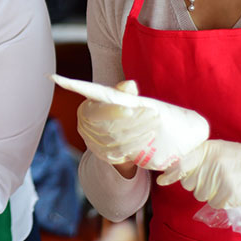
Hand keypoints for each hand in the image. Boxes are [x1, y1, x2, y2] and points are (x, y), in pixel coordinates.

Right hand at [76, 80, 208, 169]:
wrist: (107, 132)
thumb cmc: (110, 109)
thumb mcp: (112, 98)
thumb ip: (121, 91)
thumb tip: (130, 85)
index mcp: (86, 111)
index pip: (97, 112)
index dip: (113, 112)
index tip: (130, 111)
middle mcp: (86, 130)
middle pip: (111, 127)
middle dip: (134, 120)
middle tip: (153, 113)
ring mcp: (95, 145)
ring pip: (119, 140)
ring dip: (139, 131)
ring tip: (154, 122)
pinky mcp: (105, 156)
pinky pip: (123, 151)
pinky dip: (138, 142)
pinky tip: (149, 135)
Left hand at [157, 140, 240, 208]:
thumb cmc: (235, 157)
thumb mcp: (216, 150)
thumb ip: (196, 156)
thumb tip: (171, 170)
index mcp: (205, 151)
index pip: (182, 163)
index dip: (171, 173)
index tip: (161, 180)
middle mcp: (210, 164)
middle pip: (189, 184)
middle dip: (197, 183)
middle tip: (212, 176)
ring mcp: (219, 179)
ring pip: (201, 195)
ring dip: (209, 192)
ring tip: (223, 181)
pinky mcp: (228, 193)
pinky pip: (214, 203)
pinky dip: (221, 200)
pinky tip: (230, 190)